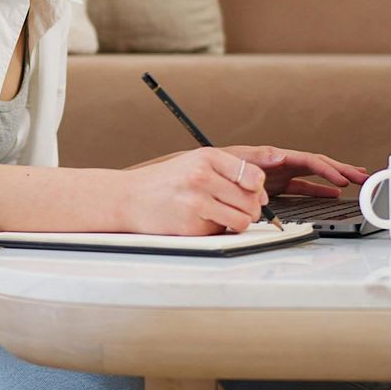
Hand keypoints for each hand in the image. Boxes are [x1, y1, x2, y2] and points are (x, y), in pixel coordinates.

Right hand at [118, 146, 274, 235]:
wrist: (129, 198)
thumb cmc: (165, 181)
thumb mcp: (195, 162)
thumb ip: (228, 171)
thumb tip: (261, 194)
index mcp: (207, 157)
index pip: (253, 175)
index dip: (258, 188)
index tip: (252, 192)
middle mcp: (202, 177)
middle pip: (251, 200)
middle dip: (250, 208)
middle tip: (235, 207)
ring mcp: (196, 202)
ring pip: (242, 220)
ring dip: (237, 222)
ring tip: (220, 214)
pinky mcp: (191, 226)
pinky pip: (221, 232)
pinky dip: (216, 229)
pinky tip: (200, 219)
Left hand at [224, 145, 371, 198]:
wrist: (202, 175)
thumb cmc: (218, 164)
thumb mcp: (237, 159)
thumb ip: (258, 158)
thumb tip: (280, 156)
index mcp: (276, 156)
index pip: (309, 161)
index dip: (327, 169)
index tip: (342, 179)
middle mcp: (282, 164)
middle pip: (318, 165)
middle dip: (342, 170)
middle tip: (363, 177)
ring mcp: (281, 175)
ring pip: (315, 176)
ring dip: (336, 178)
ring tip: (357, 181)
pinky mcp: (277, 186)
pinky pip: (304, 187)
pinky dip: (319, 190)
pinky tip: (333, 194)